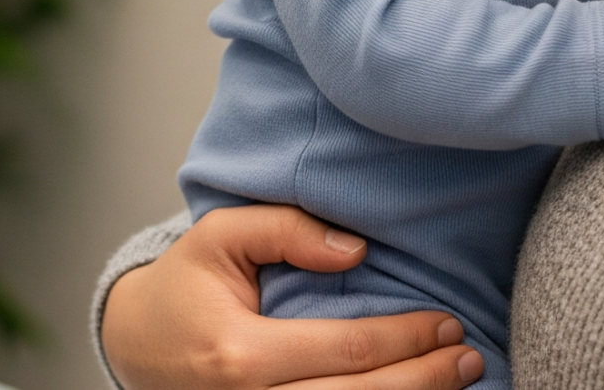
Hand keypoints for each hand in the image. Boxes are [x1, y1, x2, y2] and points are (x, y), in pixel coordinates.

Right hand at [101, 205, 483, 388]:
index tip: (445, 323)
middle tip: (468, 356)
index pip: (345, 351)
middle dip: (425, 380)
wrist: (135, 345)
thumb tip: (355, 249)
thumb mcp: (219, 237)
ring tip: (457, 380)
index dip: (405, 340)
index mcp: (239, 354)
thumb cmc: (182, 289)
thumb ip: (283, 229)